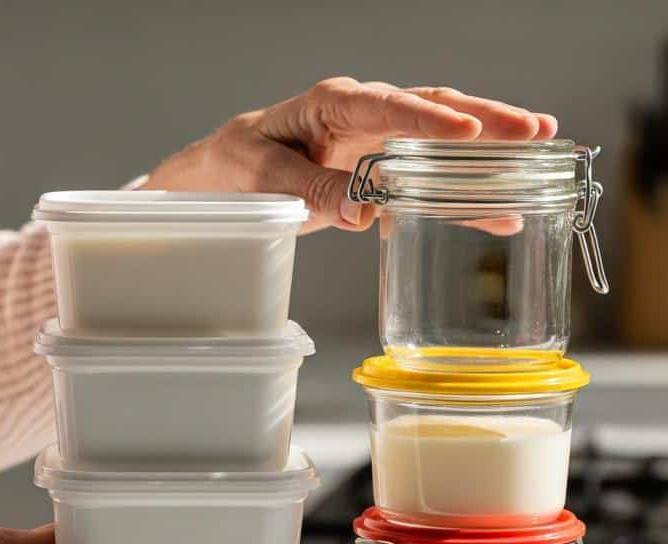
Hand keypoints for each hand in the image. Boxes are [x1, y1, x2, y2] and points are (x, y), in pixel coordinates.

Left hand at [144, 78, 556, 231]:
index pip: (389, 107)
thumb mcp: (265, 180)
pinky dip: (460, 196)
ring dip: (489, 151)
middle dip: (486, 121)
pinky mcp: (382, 171)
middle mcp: (365, 115)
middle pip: (434, 111)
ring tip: (540, 154)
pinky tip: (496, 212)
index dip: (429, 121)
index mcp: (333, 104)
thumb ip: (311, 191)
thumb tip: (361, 210)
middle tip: (534, 131)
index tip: (467, 135)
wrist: (230, 175)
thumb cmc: (241, 166)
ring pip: (442, 142)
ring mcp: (378, 142)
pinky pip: (427, 180)